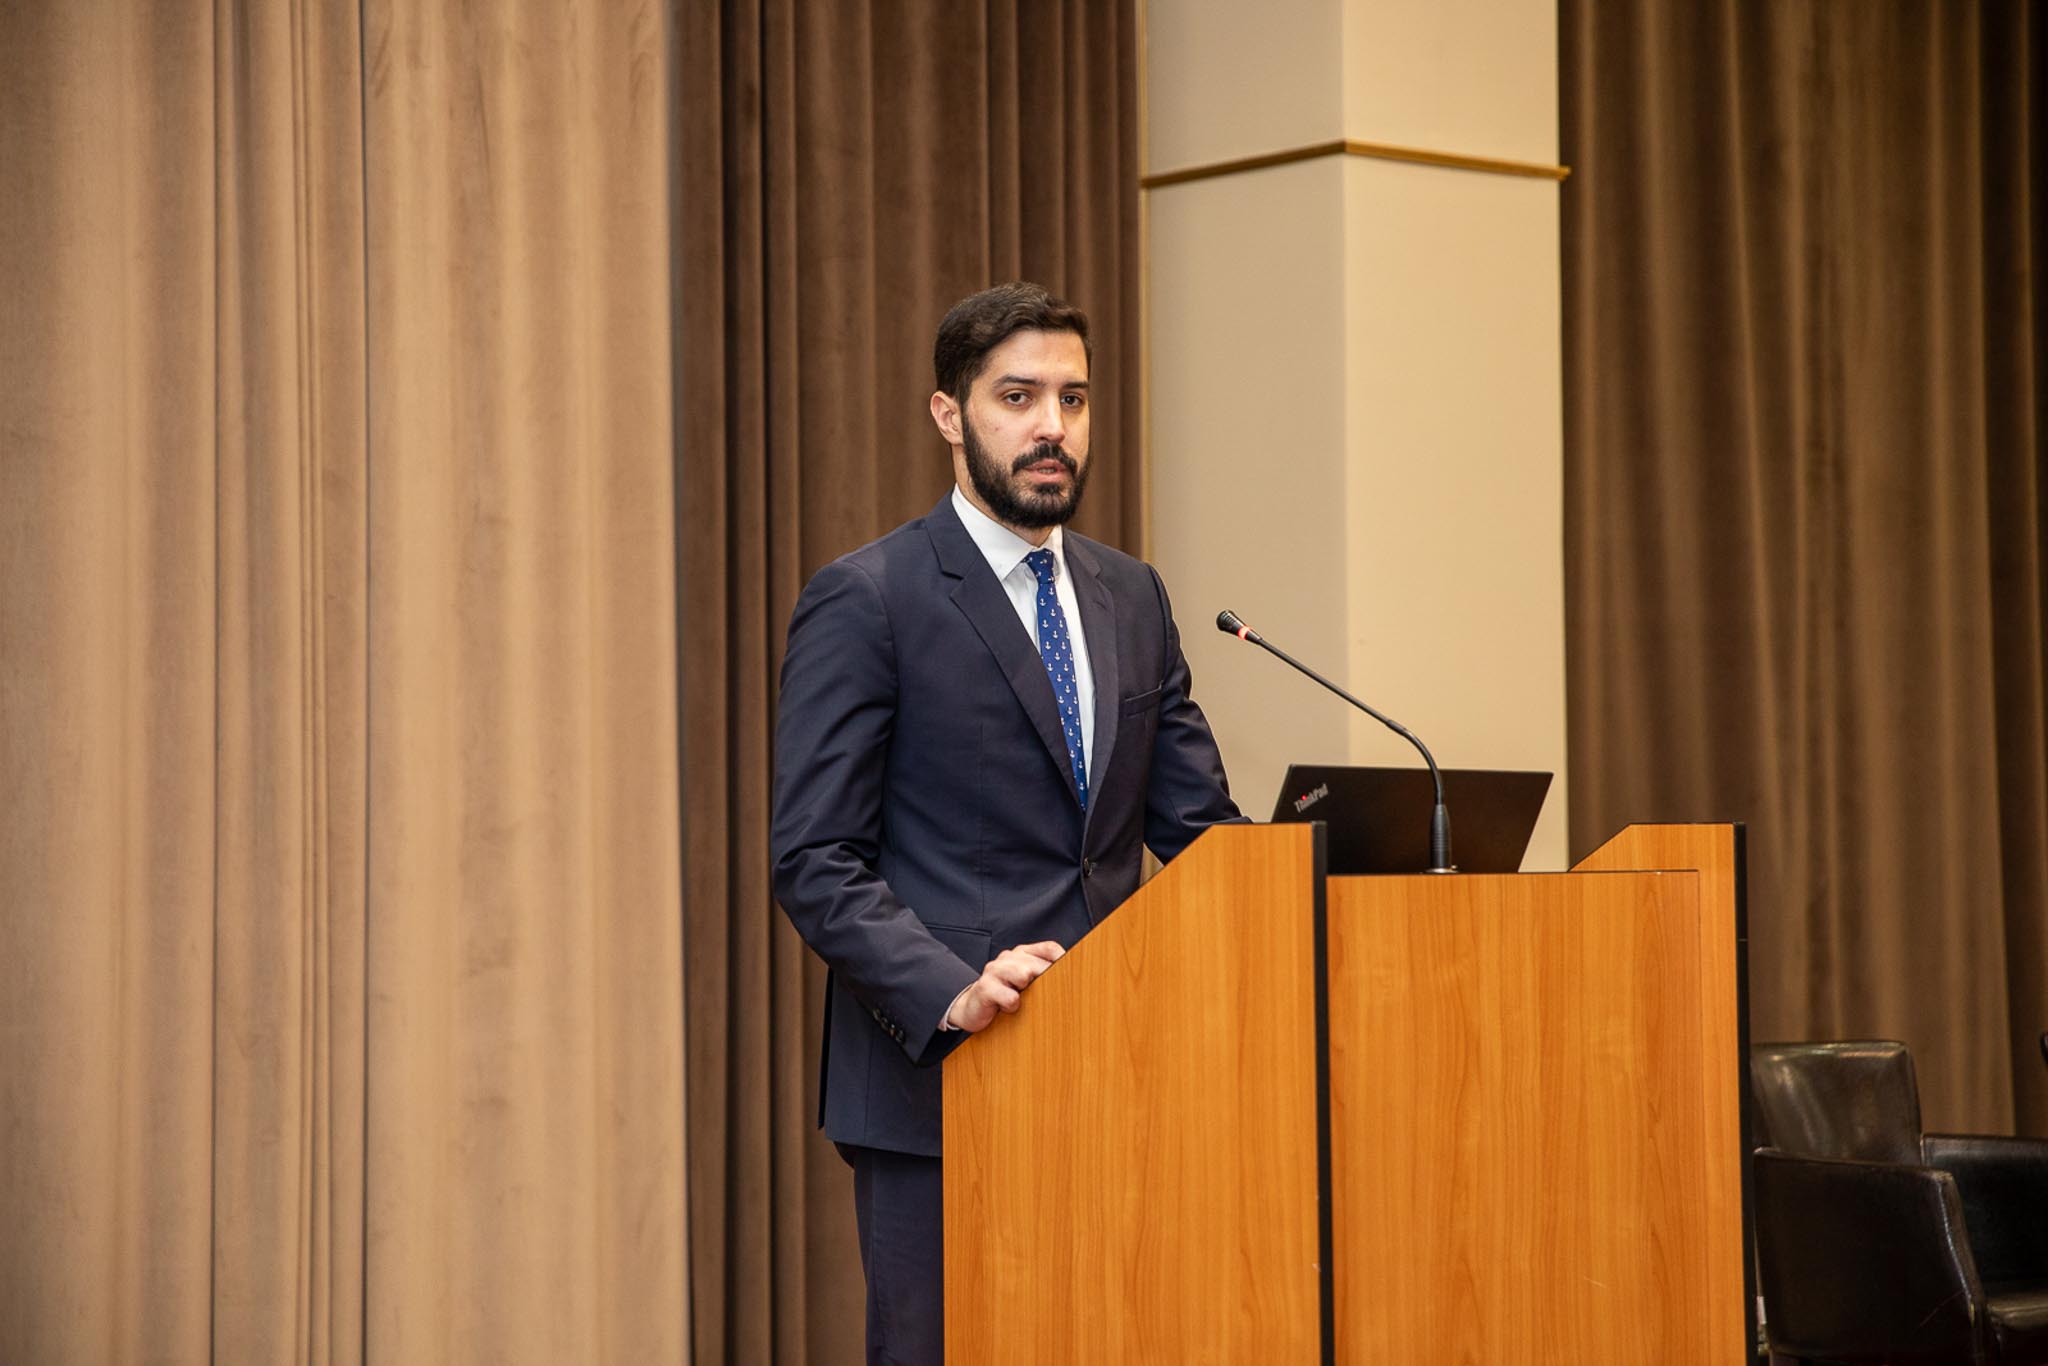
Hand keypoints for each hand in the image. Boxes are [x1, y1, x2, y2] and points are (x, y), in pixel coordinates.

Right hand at [946, 941, 1065, 1032]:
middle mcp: (1008, 957)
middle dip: (1045, 981)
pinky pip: (1010, 998)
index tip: (1074, 975)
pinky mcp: (985, 988)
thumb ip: (1044, 975)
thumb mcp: (1025, 982)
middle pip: (1037, 964)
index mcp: (1022, 953)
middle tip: (1045, 995)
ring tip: (1019, 998)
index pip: (1049, 948)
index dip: (1063, 960)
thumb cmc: (1004, 994)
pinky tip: (1006, 1008)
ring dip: (1026, 992)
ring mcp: (994, 970)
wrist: (971, 1007)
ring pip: (1023, 975)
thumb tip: (1073, 979)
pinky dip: (1012, 1006)